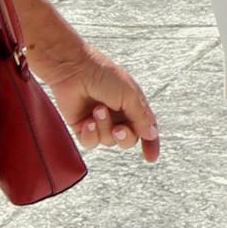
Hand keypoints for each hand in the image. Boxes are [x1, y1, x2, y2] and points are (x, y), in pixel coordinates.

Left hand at [38, 37, 161, 160]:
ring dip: (104, 127)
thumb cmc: (104, 76)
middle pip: (128, 140)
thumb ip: (142, 118)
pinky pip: (90, 142)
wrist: (74, 69)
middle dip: (124, 137)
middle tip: (119, 128)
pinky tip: (87, 121)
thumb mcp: (130, 95)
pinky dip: (90, 134)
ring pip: (108, 141)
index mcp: (133, 106)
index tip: (151, 157)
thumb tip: (152, 135)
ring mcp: (100, 122)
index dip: (150, 144)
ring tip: (97, 109)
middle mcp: (118, 116)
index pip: (145, 130)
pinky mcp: (82, 127)